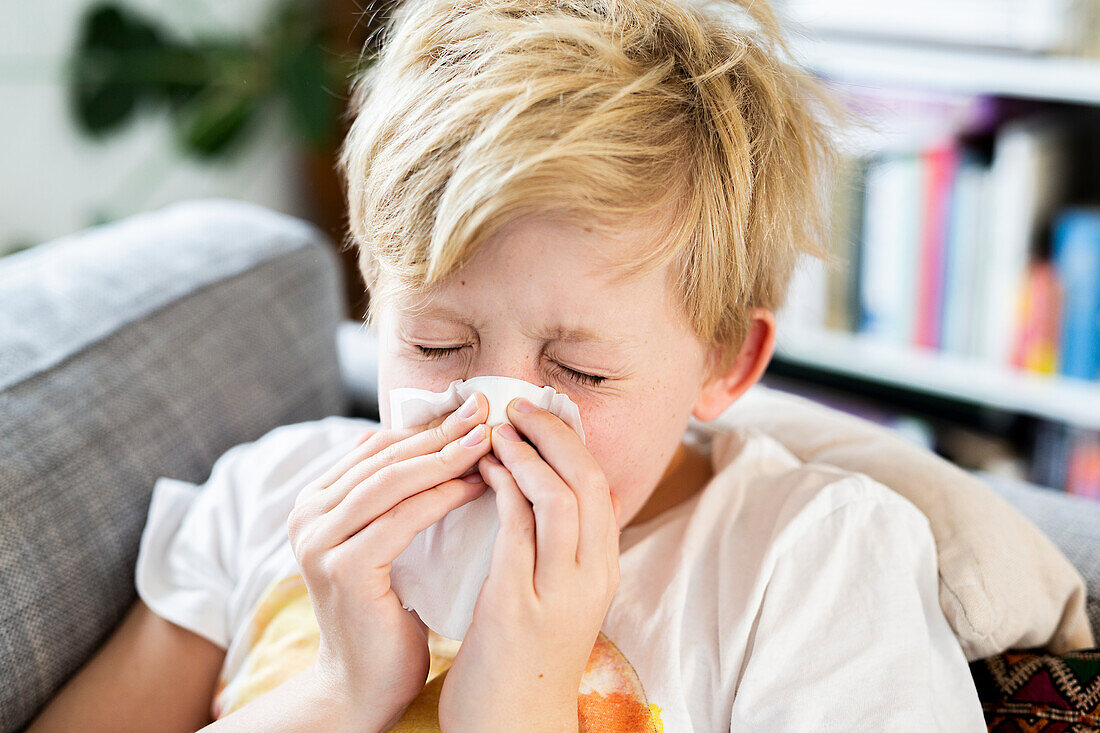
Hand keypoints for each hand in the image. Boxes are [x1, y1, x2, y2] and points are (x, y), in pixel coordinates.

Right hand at [284, 393, 492, 727]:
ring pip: (391, 482)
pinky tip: (476, 485)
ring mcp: (318, 543)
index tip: (475, 410)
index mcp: (314, 503)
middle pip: (384, 458)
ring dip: (445, 456)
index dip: (427, 424)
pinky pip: (400, 520)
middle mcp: (306, 517)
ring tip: (487, 440)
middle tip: (486, 411)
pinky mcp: (343, 570)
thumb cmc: (387, 612)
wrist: (363, 684)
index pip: (377, 447)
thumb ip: (397, 497)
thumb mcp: (386, 542)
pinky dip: (441, 498)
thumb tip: (439, 438)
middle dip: (440, 431)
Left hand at [438, 397, 621, 732]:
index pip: (600, 485)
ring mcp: (558, 593)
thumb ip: (563, 548)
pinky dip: (500, 489)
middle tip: (518, 405)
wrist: (511, 728)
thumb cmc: (523, 658)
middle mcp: (591, 578)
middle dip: (554, 433)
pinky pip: (516, 530)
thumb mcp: (558, 597)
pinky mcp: (518, 607)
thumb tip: (570, 494)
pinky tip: (478, 471)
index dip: (571, 440)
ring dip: (525, 454)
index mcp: (601, 571)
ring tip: (496, 430)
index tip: (539, 413)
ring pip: (557, 498)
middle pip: (588, 480)